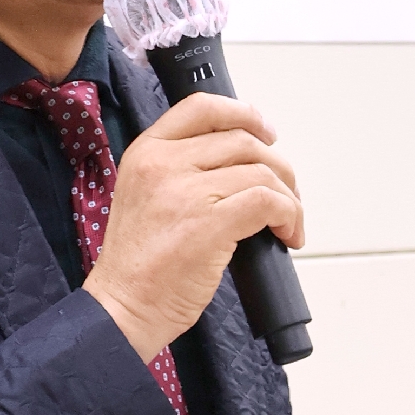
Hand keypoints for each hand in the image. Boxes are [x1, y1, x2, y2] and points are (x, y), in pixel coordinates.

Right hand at [84, 95, 301, 361]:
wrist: (124, 306)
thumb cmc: (139, 264)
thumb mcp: (145, 196)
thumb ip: (180, 171)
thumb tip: (242, 166)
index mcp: (146, 151)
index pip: (201, 107)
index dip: (243, 114)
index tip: (267, 134)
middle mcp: (163, 163)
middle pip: (243, 140)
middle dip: (278, 167)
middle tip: (288, 195)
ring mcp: (185, 190)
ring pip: (262, 172)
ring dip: (289, 197)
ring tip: (289, 222)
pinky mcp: (209, 222)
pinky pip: (268, 202)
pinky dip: (289, 216)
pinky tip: (288, 234)